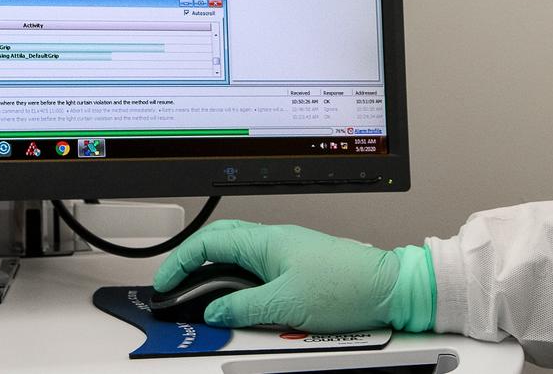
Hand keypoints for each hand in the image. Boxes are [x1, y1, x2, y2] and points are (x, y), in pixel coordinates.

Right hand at [152, 220, 433, 331]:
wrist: (387, 286)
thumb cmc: (346, 285)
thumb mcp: (286, 304)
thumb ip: (244, 308)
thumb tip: (214, 312)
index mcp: (266, 241)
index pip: (209, 242)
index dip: (180, 260)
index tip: (164, 282)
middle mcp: (274, 240)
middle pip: (220, 243)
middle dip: (193, 262)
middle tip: (176, 287)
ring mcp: (286, 251)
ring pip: (238, 256)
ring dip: (216, 273)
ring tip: (202, 298)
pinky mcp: (297, 265)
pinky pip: (256, 269)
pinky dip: (238, 282)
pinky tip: (238, 301)